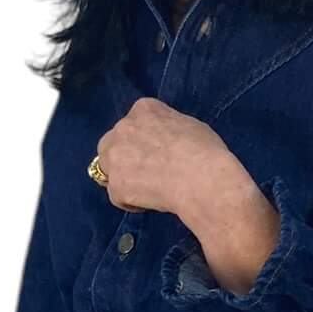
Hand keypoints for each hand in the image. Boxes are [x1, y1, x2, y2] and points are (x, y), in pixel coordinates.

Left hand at [95, 97, 263, 243]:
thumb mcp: (189, 125)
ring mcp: (116, 157)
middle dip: (123, 156)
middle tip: (145, 172)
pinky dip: (130, 202)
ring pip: (107, 169)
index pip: (134, 122)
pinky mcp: (116, 185)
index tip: (155, 152)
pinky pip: (117, 196)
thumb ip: (167, 127)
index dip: (143, 140)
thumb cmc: (204, 151)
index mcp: (144, 109)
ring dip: (122, 178)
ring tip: (146, 189)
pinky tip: (150, 202)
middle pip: (111, 143)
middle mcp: (123, 128)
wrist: (202, 179)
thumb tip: (166, 140)